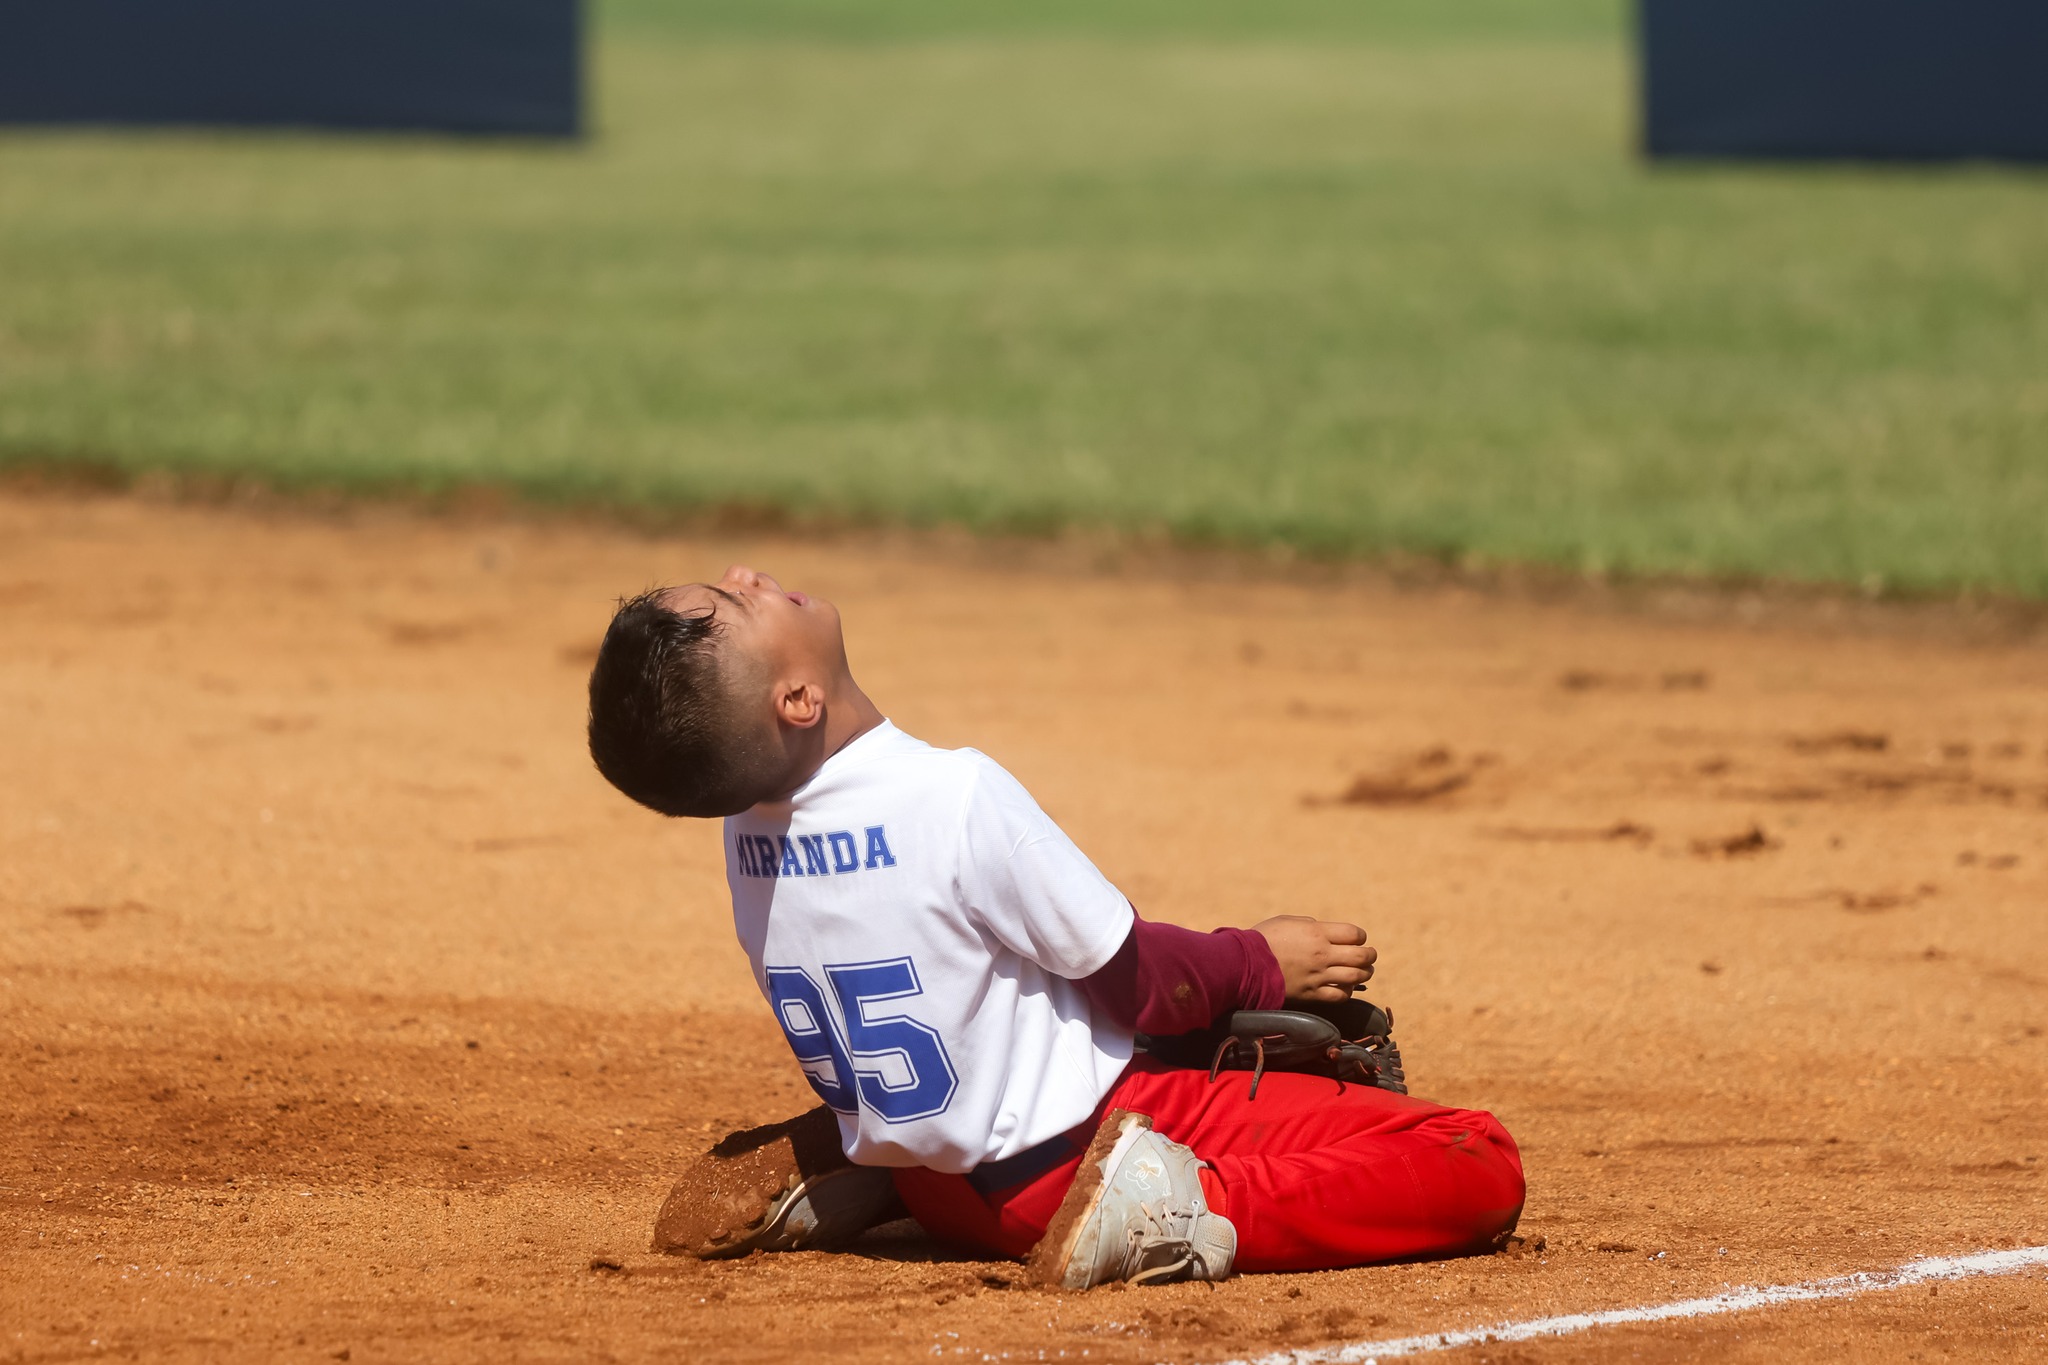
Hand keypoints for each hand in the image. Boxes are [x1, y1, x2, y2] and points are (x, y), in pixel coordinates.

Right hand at [1251, 915, 1376, 1002]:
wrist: (1244, 964)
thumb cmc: (1264, 938)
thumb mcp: (1288, 921)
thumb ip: (1311, 925)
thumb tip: (1326, 931)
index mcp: (1317, 932)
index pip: (1355, 934)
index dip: (1360, 936)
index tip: (1356, 939)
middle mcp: (1322, 954)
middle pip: (1362, 956)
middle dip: (1369, 955)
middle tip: (1369, 956)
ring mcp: (1318, 975)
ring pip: (1356, 976)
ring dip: (1365, 973)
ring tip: (1364, 971)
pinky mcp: (1311, 993)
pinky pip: (1340, 995)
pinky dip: (1347, 991)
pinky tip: (1345, 986)